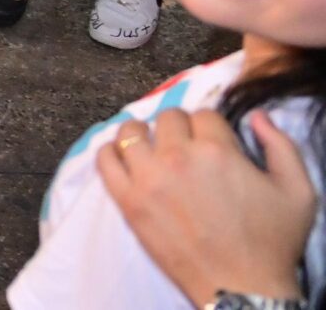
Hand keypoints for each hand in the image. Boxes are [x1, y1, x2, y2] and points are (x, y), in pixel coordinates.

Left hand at [99, 108, 313, 303]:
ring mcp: (148, 179)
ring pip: (131, 132)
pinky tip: (125, 159)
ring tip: (153, 149)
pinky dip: (111, 153)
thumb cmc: (272, 243)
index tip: (213, 143)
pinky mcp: (129, 201)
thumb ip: (281, 146)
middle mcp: (178, 158)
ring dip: (143, 135)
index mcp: (217, 151)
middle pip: (167, 118)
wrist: (244, 288)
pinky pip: (105, 160)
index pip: (203, 114)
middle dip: (180, 129)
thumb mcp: (297, 192)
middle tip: (187, 150)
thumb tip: (257, 116)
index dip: (210, 127)